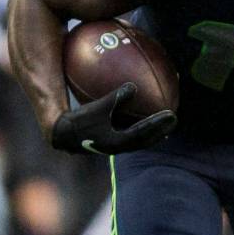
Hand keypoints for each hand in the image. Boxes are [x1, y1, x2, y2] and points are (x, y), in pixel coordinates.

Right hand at [50, 82, 176, 154]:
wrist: (59, 135)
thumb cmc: (77, 121)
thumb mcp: (97, 107)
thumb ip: (115, 98)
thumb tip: (134, 87)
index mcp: (116, 142)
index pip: (143, 133)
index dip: (158, 124)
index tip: (171, 115)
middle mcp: (118, 147)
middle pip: (145, 140)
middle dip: (160, 130)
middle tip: (174, 119)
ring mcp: (114, 145)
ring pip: (138, 139)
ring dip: (153, 131)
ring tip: (165, 121)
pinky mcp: (109, 141)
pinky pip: (128, 133)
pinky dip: (138, 125)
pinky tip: (142, 113)